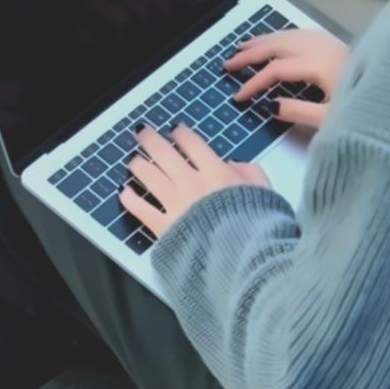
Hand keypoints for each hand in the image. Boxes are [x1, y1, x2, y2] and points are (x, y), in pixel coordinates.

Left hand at [123, 125, 269, 235]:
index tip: (175, 130)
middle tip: (141, 132)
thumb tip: (234, 165)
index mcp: (216, 172)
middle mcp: (191, 183)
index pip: (192, 143)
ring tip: (133, 161)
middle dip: (150, 139)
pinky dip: (130, 199)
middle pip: (164, 153)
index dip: (180, 133)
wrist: (243, 258)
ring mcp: (174, 204)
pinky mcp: (163, 227)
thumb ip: (250, 173)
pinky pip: (140, 209)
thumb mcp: (265, 192)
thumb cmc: (257, 227)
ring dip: (138, 165)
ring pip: (148, 176)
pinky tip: (124, 192)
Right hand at [224, 29, 346, 127]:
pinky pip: (302, 33)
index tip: (237, 97)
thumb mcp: (332, 120)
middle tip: (227, 63)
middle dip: (250, 54)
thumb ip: (299, 112)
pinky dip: (283, 35)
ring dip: (264, 40)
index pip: (276, 69)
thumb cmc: (369, 113)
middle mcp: (323, 47)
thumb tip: (270, 104)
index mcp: (320, 64)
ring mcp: (331, 42)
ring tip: (243, 47)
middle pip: (278, 45)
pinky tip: (278, 40)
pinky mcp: (338, 44)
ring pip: (289, 34)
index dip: (253, 82)